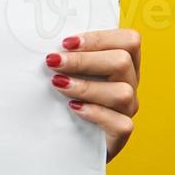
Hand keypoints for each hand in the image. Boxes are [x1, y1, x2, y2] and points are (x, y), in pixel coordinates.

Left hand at [45, 28, 140, 161]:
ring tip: (58, 84)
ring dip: (86, 86)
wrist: (65, 136)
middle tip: (53, 62)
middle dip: (84, 60)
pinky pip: (120, 123)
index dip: (99, 38)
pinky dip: (95, 113)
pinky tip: (74, 107)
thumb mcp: (68, 69)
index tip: (66, 43)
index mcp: (122, 62)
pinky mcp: (120, 132)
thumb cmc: (63, 95)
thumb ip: (68, 54)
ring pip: (122, 92)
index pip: (128, 40)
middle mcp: (129, 83)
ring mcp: (127, 108)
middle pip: (122, 62)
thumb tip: (44, 40)